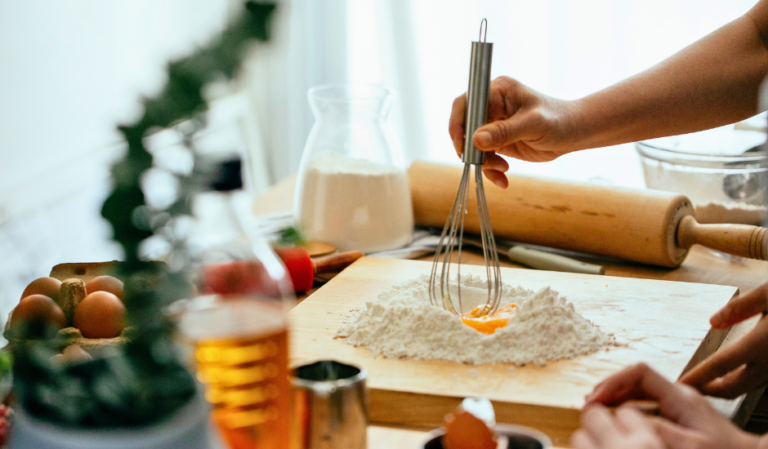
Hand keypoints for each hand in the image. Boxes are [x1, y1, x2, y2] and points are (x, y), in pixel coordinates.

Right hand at [448, 76, 579, 187]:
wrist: (575, 133)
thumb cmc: (559, 120)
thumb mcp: (533, 125)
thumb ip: (504, 131)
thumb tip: (476, 139)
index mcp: (498, 91)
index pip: (467, 103)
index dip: (458, 123)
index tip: (461, 145)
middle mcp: (492, 106)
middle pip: (466, 127)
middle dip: (471, 148)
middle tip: (480, 162)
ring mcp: (493, 125)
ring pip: (474, 146)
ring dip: (483, 162)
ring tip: (502, 170)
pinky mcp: (498, 141)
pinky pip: (485, 157)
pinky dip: (491, 170)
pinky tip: (504, 178)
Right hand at [583, 363, 758, 448]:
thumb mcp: (692, 447)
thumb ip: (661, 431)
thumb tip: (629, 419)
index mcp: (680, 397)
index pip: (639, 372)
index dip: (613, 382)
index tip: (595, 399)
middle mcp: (679, 393)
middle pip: (635, 379)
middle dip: (609, 388)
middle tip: (588, 404)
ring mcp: (679, 402)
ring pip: (639, 389)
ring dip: (615, 397)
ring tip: (596, 409)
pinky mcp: (680, 413)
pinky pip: (646, 401)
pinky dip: (626, 406)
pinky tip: (618, 418)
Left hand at [679, 284, 767, 397]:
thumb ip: (739, 308)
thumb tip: (712, 322)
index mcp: (761, 343)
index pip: (721, 366)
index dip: (699, 376)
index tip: (681, 383)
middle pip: (733, 387)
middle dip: (709, 390)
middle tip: (689, 386)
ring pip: (748, 387)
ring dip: (726, 388)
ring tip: (705, 382)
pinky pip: (761, 381)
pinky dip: (743, 381)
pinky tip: (733, 373)